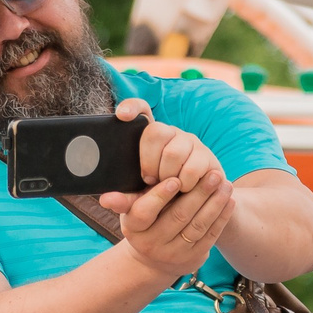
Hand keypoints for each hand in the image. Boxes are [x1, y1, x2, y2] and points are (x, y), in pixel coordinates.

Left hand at [102, 97, 227, 204]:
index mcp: (150, 137)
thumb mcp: (141, 197)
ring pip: (174, 151)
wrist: (195, 205)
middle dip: (149, 161)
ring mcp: (190, 141)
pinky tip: (184, 187)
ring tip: (167, 185)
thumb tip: (105, 200)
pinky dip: (185, 183)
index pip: (141, 109)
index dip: (132, 107)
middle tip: (150, 179)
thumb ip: (125, 198)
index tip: (122, 116)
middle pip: (156, 132)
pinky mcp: (207, 155)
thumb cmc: (162, 195)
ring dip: (167, 175)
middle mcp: (170, 133)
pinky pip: (192, 167)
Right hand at [115, 176, 234, 279]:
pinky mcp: (194, 259)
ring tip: (225, 184)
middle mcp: (153, 245)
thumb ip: (124, 200)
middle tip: (213, 173)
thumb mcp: (130, 212)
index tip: (177, 177)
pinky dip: (222, 217)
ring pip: (198, 226)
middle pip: (178, 216)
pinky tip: (229, 200)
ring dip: (214, 203)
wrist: (153, 260)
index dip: (161, 195)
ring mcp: (174, 254)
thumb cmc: (143, 223)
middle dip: (199, 193)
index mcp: (135, 230)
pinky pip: (210, 236)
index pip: (146, 211)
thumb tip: (105, 198)